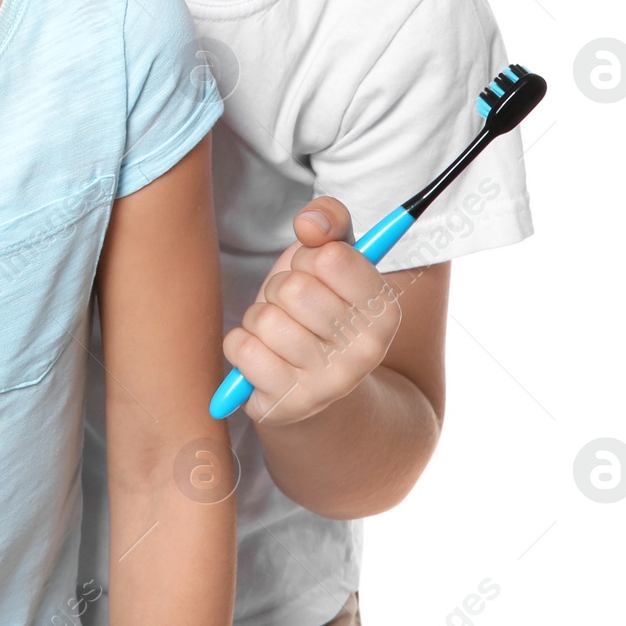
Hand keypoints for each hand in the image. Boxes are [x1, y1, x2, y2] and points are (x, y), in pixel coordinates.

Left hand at [223, 196, 401, 426]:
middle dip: (282, 288)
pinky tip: (263, 355)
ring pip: (265, 319)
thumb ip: (330, 221)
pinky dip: (241, 343)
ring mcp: (328, 384)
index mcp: (384, 310)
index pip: (330, 257)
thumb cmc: (319, 310)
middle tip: (294, 307)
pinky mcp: (288, 404)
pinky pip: (241, 348)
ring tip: (279, 332)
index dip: (311, 257)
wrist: (315, 390)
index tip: (318, 274)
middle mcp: (366, 353)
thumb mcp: (332, 260)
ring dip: (260, 317)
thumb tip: (310, 223)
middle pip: (294, 289)